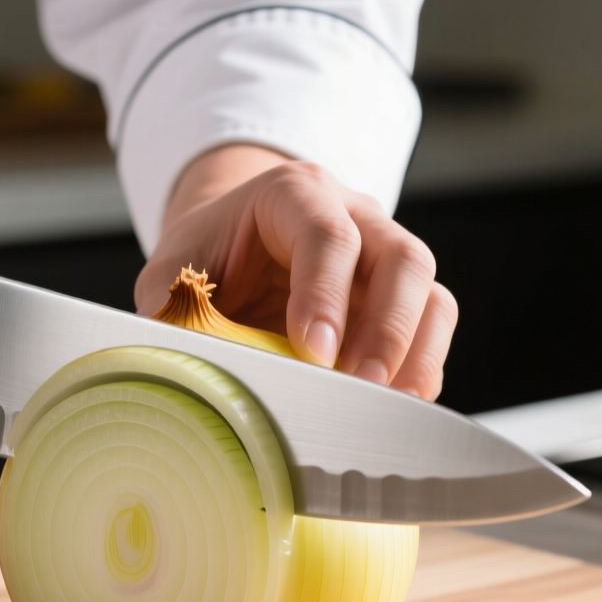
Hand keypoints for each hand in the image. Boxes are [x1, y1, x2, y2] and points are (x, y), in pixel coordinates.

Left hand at [135, 145, 455, 399]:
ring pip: (430, 295)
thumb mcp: (169, 276)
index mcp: (293, 193)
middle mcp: (354, 215)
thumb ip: (173, 315)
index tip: (314, 353)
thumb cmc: (204, 257)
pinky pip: (432, 329)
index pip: (327, 234)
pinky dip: (420, 370)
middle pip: (401, 258)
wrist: (230, 245)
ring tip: (384, 408)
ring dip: (414, 355)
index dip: (326, 295)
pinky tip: (392, 407)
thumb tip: (184, 374)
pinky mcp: (401, 298)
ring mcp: (384, 255)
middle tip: (360, 387)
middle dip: (387, 329)